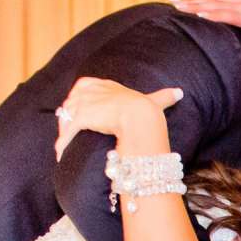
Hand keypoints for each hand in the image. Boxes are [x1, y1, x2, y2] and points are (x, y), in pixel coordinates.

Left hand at [54, 77, 182, 160]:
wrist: (141, 118)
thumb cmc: (147, 111)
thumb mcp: (152, 101)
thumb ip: (163, 97)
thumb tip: (179, 92)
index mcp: (105, 85)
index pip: (84, 87)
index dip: (80, 100)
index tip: (79, 113)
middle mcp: (91, 91)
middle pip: (71, 103)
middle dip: (67, 118)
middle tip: (67, 134)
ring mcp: (84, 103)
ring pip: (66, 118)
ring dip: (63, 133)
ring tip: (63, 147)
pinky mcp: (80, 117)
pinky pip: (66, 132)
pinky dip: (62, 145)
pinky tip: (61, 155)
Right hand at [171, 0, 240, 72]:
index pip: (231, 15)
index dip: (214, 14)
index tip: (197, 15)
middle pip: (217, 5)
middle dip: (195, 6)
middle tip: (176, 7)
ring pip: (213, 0)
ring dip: (192, 1)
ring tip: (173, 2)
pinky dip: (200, 0)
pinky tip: (187, 1)